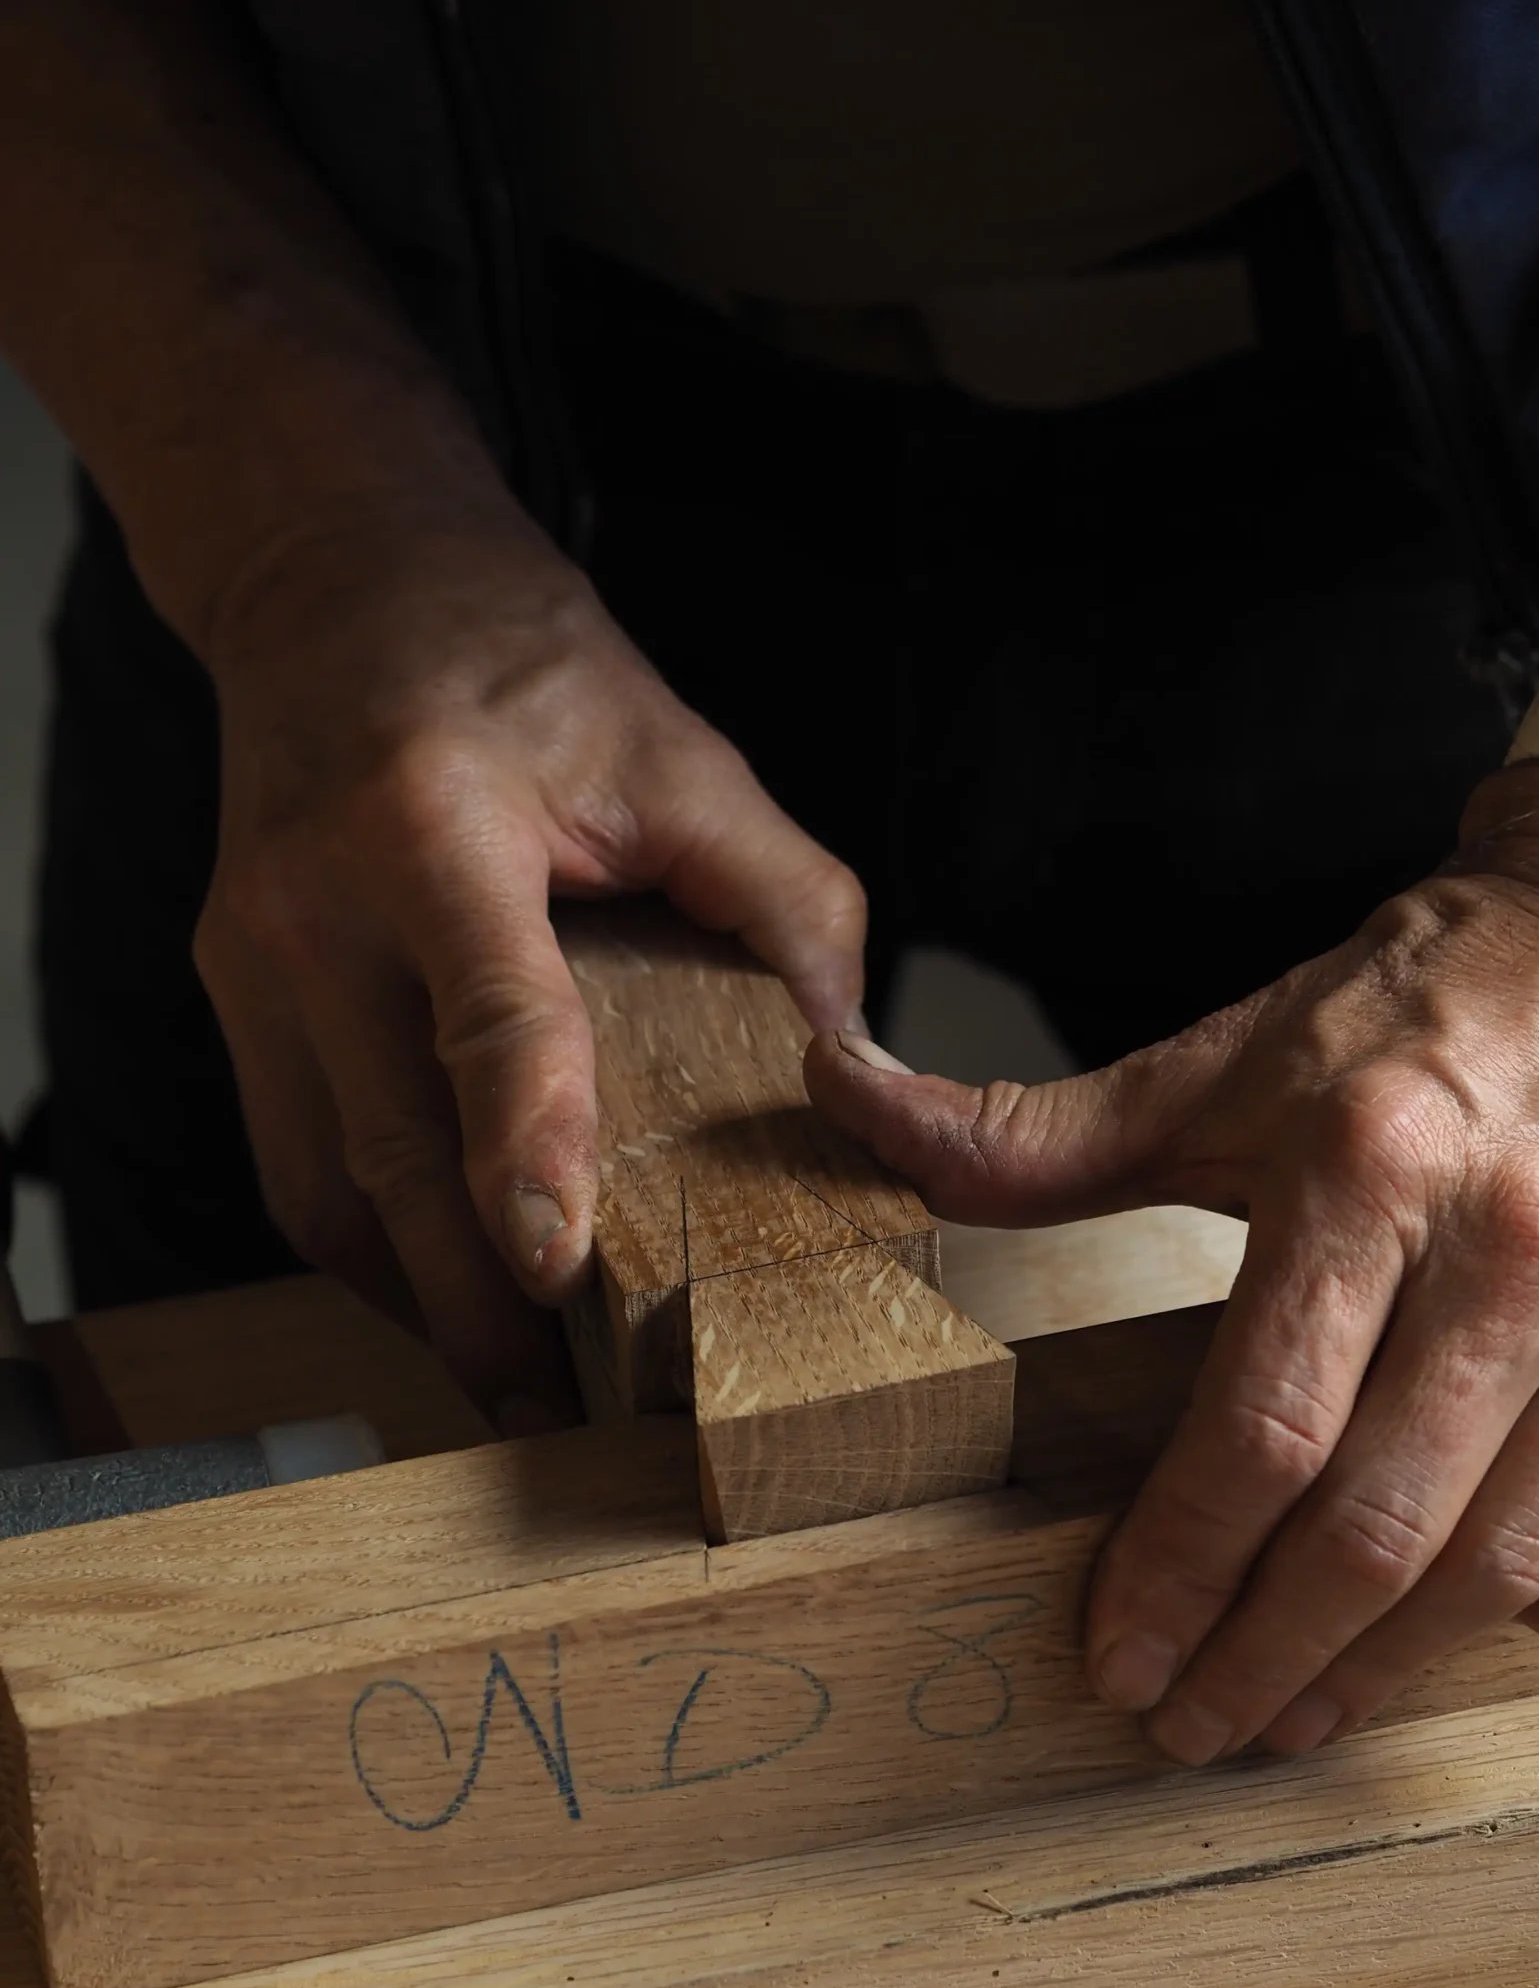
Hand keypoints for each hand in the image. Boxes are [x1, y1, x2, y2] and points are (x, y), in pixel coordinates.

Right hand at [195, 517, 864, 1432]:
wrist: (337, 582)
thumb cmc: (512, 659)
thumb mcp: (680, 751)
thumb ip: (785, 901)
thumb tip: (856, 1055)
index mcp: (431, 825)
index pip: (488, 1015)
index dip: (522, 1148)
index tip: (552, 1264)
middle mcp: (315, 902)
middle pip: (390, 1145)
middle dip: (472, 1300)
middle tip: (553, 1404)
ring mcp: (252, 954)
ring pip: (320, 1182)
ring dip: (410, 1297)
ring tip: (508, 1378)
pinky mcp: (233, 988)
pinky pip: (291, 1155)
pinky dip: (364, 1241)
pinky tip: (439, 1286)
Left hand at [808, 762, 1538, 1761]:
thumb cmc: (1422, 1010)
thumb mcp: (1225, 1058)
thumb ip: (1034, 1132)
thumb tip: (838, 1096)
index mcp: (1369, 1165)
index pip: (1257, 1429)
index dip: (1174, 1570)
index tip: (1115, 1657)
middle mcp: (1523, 1246)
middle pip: (1379, 1527)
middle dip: (1263, 1659)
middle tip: (1191, 1727)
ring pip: (1518, 1559)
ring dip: (1393, 1669)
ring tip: (1302, 1711)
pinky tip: (1511, 1621)